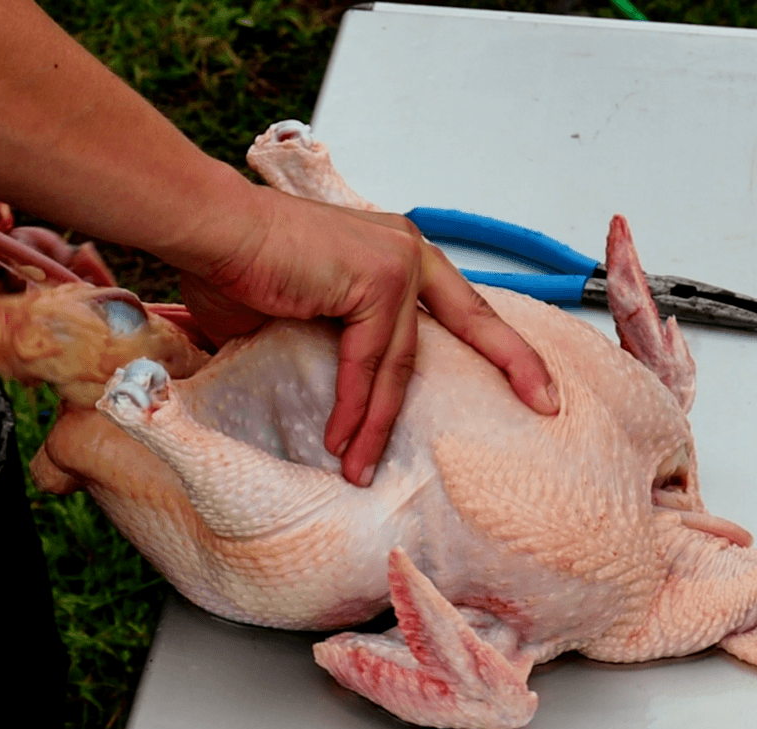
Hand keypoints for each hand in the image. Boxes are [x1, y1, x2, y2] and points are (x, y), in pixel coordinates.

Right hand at [182, 187, 558, 486]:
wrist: (210, 230)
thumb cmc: (241, 267)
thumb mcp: (305, 312)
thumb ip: (336, 342)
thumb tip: (335, 386)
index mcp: (398, 254)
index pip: (458, 307)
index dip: (499, 345)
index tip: (534, 382)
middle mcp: (407, 251)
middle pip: (466, 323)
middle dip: (511, 365)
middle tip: (546, 406)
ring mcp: (397, 262)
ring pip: (400, 362)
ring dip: (376, 423)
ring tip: (359, 469)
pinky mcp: (378, 279)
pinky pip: (369, 363)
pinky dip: (354, 407)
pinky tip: (341, 442)